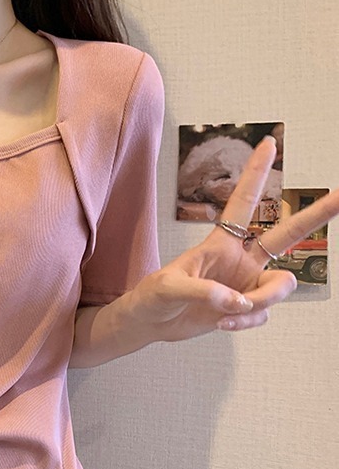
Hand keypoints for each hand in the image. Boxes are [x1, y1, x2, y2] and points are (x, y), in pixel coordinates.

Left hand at [127, 135, 338, 341]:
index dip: (256, 174)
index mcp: (220, 243)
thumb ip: (204, 291)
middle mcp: (241, 259)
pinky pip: (263, 314)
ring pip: (281, 286)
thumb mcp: (169, 288)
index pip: (242, 203)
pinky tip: (223, 323)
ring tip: (228, 312)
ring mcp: (247, 283)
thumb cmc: (152, 297)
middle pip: (287, 234)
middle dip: (317, 214)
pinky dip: (246, 321)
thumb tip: (237, 301)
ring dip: (259, 302)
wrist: (150, 324)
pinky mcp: (246, 307)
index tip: (269, 143)